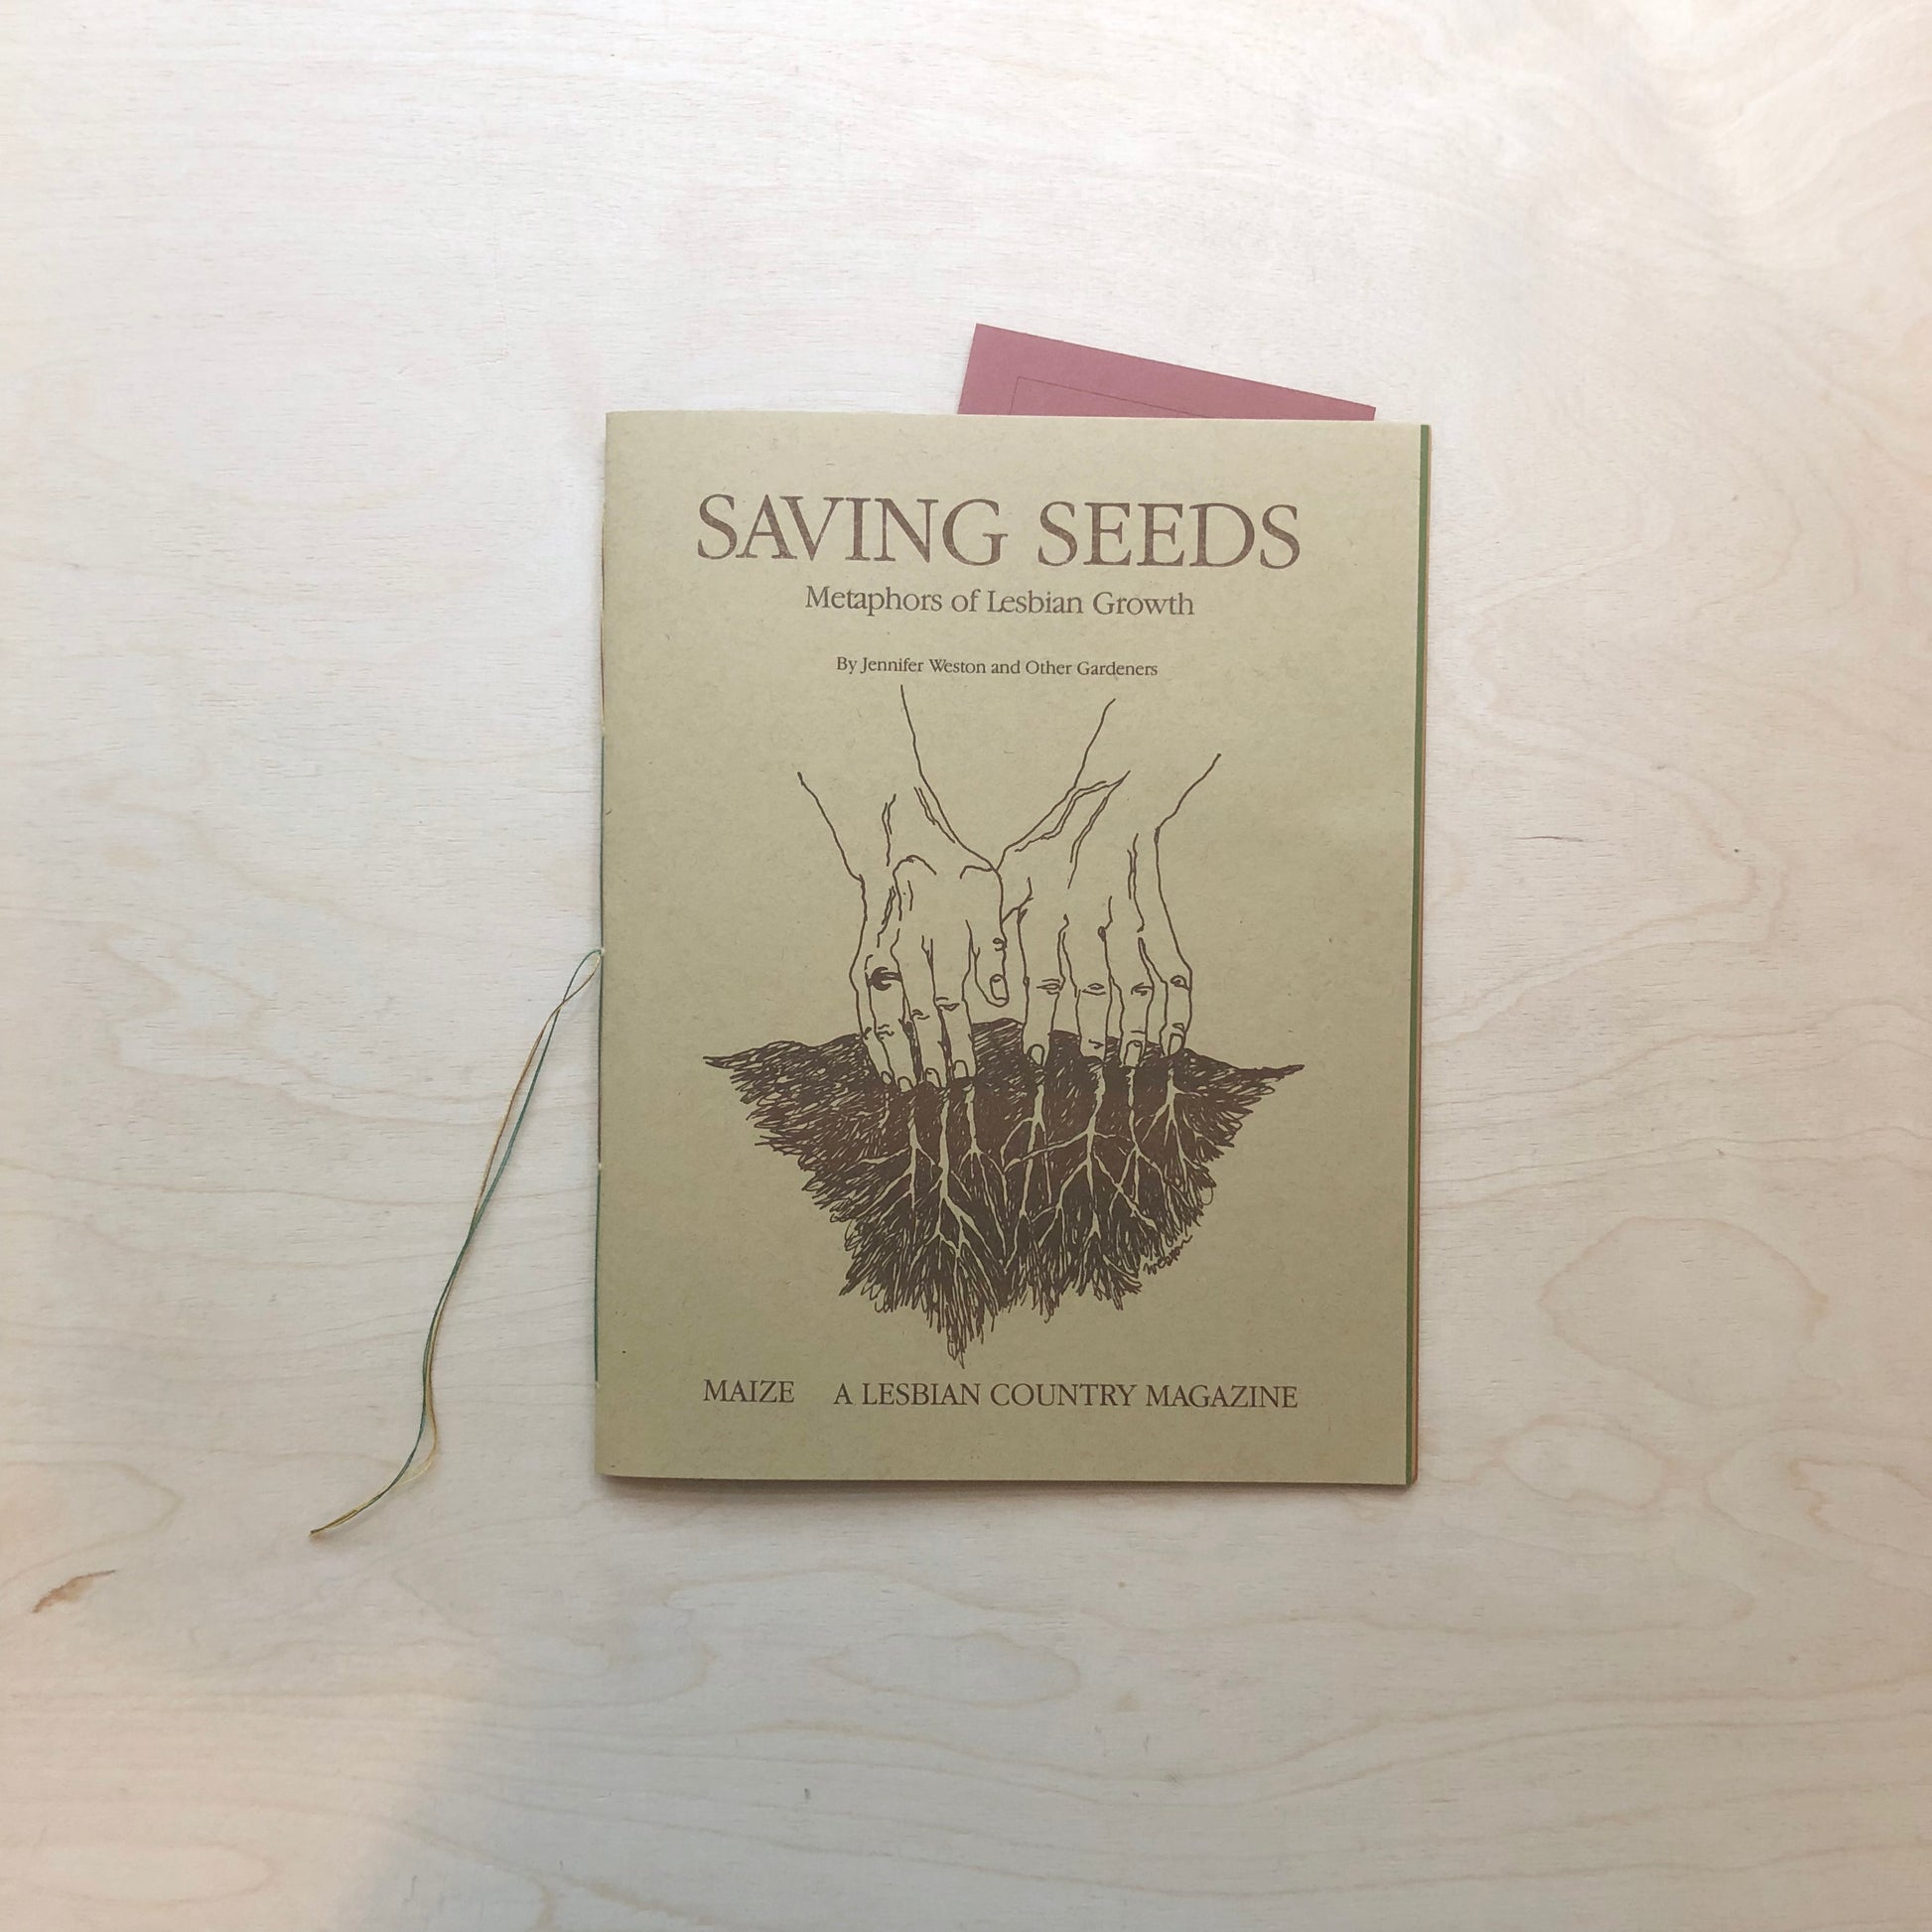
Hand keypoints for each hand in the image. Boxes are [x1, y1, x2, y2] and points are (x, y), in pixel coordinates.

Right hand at [853, 801, 1005, 1088]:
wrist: (903, 846)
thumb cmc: (955, 874)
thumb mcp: (988, 895)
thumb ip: (992, 948)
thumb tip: (999, 999)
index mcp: (939, 934)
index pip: (950, 999)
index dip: (958, 1038)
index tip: (969, 1073)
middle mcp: (904, 949)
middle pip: (916, 1013)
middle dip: (930, 1055)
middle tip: (941, 1091)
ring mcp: (879, 957)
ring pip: (883, 1014)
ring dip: (895, 1053)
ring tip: (906, 1088)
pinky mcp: (865, 963)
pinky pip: (865, 1007)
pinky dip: (873, 1039)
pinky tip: (884, 1066)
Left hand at [998, 748, 1214, 1068]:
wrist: (1113, 804)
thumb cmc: (1049, 848)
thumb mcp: (1009, 876)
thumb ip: (996, 929)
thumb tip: (992, 993)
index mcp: (1046, 909)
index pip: (1043, 975)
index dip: (1040, 1019)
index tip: (1037, 1058)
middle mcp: (1088, 917)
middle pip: (1094, 984)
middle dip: (1094, 1030)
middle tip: (1091, 1070)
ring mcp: (1127, 920)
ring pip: (1136, 981)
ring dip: (1137, 1026)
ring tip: (1132, 1064)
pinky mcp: (1156, 922)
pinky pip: (1170, 969)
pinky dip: (1176, 1007)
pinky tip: (1173, 1041)